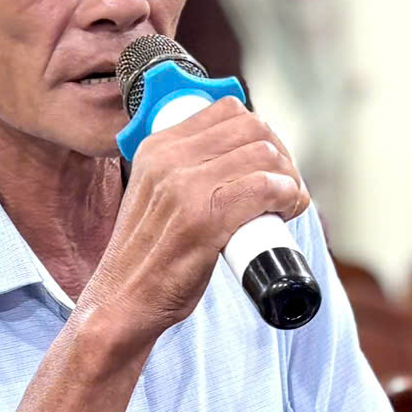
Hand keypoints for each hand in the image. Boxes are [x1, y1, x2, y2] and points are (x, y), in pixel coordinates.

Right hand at [85, 98, 308, 348]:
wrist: (123, 302)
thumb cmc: (148, 257)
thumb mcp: (155, 195)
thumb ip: (184, 170)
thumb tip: (239, 158)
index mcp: (157, 148)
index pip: (227, 110)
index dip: (261, 133)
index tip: (268, 163)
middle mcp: (168, 159)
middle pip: (252, 128)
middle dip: (280, 156)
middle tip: (284, 187)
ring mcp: (185, 187)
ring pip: (263, 155)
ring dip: (288, 178)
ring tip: (287, 204)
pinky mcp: (204, 219)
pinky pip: (264, 187)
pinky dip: (287, 196)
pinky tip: (286, 211)